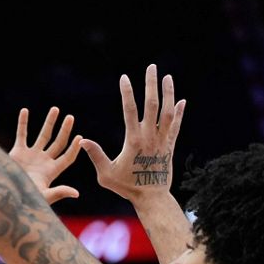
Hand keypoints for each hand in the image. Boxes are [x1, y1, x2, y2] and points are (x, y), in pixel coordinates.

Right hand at [9, 106, 81, 204]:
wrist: (3, 195)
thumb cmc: (24, 199)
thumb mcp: (43, 196)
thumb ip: (59, 192)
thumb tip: (76, 194)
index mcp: (51, 171)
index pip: (67, 157)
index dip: (74, 148)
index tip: (80, 137)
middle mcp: (43, 161)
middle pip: (58, 142)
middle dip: (64, 130)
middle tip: (70, 117)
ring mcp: (31, 155)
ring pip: (43, 135)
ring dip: (49, 122)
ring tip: (55, 109)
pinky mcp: (17, 152)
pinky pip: (21, 135)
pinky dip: (23, 123)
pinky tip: (25, 111)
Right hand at [82, 64, 185, 204]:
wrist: (151, 197)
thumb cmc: (126, 187)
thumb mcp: (106, 174)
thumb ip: (96, 155)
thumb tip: (82, 140)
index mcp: (133, 140)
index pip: (130, 110)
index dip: (127, 92)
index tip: (124, 78)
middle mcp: (150, 136)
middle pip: (152, 105)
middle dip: (151, 84)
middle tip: (151, 67)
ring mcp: (162, 140)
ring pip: (167, 112)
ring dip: (168, 93)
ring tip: (167, 77)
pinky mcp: (170, 146)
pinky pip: (176, 126)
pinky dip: (179, 113)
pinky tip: (181, 101)